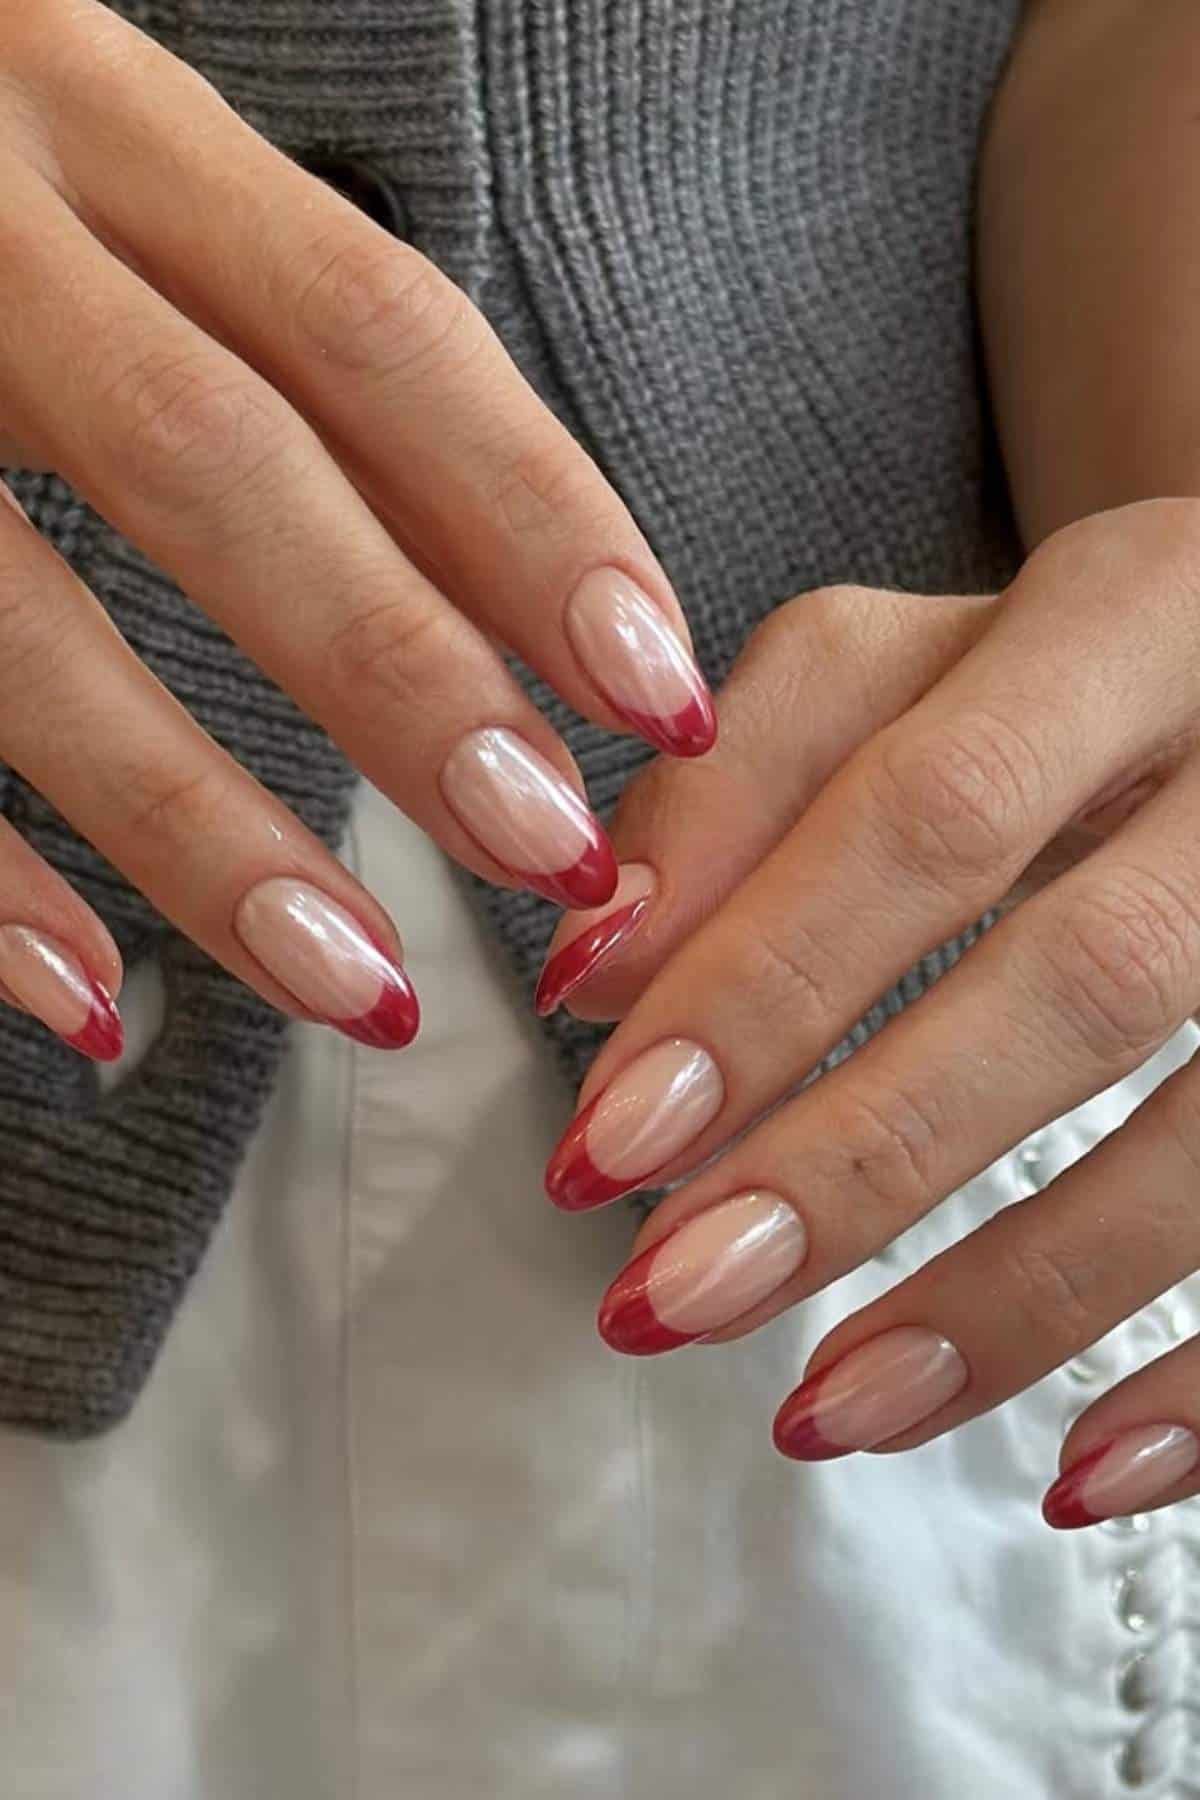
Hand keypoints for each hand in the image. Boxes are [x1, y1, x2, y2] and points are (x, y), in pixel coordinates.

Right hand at [0, 1, 712, 1057]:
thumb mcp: (149, 209)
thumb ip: (317, 374)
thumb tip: (534, 589)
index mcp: (105, 120)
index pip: (370, 323)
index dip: (532, 515)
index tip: (656, 687)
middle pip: (216, 460)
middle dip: (400, 674)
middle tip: (547, 845)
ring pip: (23, 623)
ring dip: (205, 830)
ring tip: (359, 981)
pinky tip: (94, 1002)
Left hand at [540, 500, 1199, 1530]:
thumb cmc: (1049, 677)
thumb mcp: (903, 667)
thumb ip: (737, 785)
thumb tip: (590, 971)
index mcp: (1122, 618)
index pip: (927, 813)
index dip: (761, 984)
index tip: (606, 1140)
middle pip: (1075, 979)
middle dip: (857, 1155)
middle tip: (672, 1290)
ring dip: (1011, 1291)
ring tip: (825, 1409)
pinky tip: (1073, 1471)